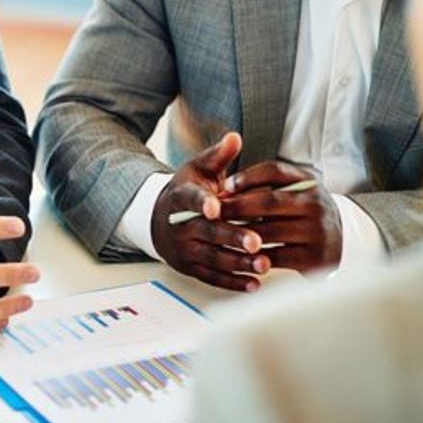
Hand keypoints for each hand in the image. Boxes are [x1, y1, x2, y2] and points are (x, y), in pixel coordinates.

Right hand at [150, 133, 270, 292]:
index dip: (202, 203)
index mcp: (181, 197)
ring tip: (264, 264)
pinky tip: (254, 284)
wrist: (158, 219)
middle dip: (232, 237)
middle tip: (256, 242)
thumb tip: (235, 137)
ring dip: (238, 262)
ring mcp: (184, 249)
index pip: (190, 199)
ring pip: (212, 257)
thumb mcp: (197, 169)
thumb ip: (218, 156)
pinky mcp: (189, 267)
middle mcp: (180, 225)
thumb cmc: (187, 192)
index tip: (216, 207)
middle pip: (206, 232)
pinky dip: (232, 282)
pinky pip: (211, 277)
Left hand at [220, 160, 341, 271]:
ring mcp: (317, 231)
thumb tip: (225, 190)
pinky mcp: (314, 258)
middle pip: (269, 201)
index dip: (248, 176)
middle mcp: (316, 204)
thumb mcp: (293, 190)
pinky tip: (236, 253)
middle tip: (214, 212)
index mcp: (309, 182)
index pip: (275, 170)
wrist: (338, 243)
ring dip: (240, 232)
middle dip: (237, 206)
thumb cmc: (302, 212)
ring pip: (268, 230)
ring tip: (219, 232)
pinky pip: (275, 256)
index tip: (225, 184)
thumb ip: (264, 185)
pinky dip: (253, 255)